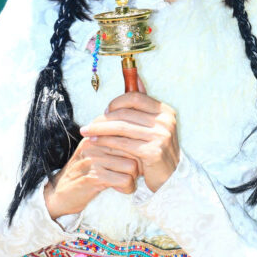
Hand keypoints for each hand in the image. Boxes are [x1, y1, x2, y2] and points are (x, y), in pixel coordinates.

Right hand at [43, 136, 140, 220]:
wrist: (59, 194)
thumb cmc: (84, 172)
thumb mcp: (96, 152)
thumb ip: (113, 142)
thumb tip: (141, 138)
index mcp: (95, 134)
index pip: (126, 133)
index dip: (136, 148)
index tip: (134, 158)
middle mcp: (94, 143)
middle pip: (132, 149)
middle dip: (137, 164)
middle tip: (131, 173)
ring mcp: (93, 160)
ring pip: (131, 166)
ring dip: (132, 178)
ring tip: (123, 181)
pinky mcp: (94, 177)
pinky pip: (125, 180)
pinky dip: (127, 188)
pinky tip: (119, 189)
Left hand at [79, 75, 179, 192]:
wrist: (170, 177)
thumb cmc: (156, 149)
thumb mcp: (154, 125)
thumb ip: (144, 103)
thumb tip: (136, 78)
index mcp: (165, 111)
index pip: (135, 97)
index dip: (116, 102)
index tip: (104, 111)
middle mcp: (165, 121)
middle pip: (125, 113)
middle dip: (103, 118)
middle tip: (88, 124)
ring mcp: (160, 136)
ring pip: (121, 127)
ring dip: (100, 129)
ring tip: (86, 132)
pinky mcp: (153, 151)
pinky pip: (122, 143)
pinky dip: (106, 142)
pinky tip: (96, 142)